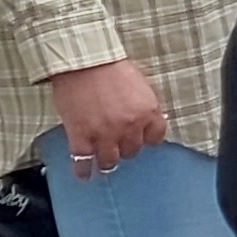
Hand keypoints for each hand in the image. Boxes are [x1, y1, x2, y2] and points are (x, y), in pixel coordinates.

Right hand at [52, 58, 168, 176]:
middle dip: (126, 148)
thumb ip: (145, 105)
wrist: (82, 62)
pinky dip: (83, 171)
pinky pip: (83, 162)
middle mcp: (129, 126)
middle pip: (132, 150)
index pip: (156, 137)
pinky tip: (84, 174)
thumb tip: (148, 120)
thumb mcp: (140, 84)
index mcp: (147, 111)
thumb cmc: (110, 67)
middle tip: (119, 145)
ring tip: (104, 162)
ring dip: (108, 162)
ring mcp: (104, 134)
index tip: (142, 139)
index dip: (147, 138)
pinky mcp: (81, 137)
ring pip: (110, 161)